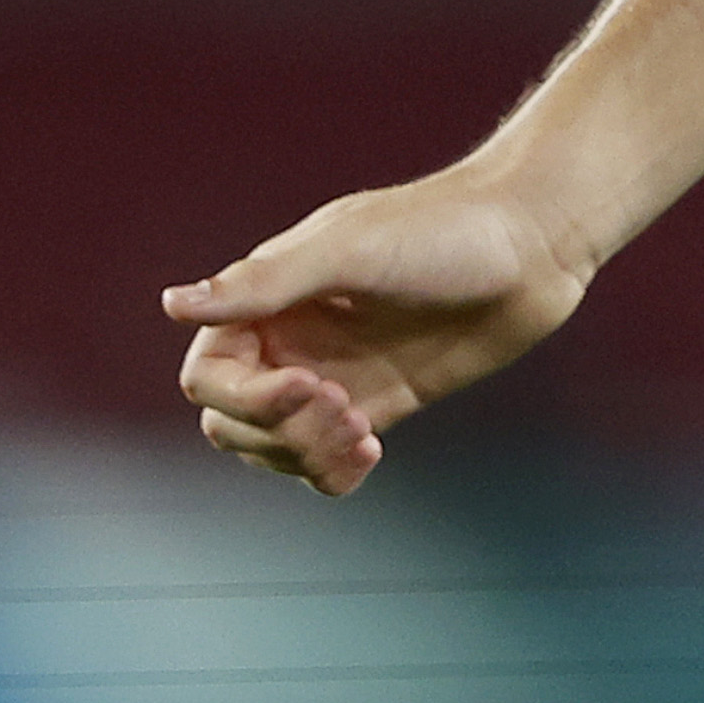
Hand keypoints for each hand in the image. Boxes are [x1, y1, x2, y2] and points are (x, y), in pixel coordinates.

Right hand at [161, 175, 591, 493]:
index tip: (309, 384)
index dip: (244, 397)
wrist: (532, 245)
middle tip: (347, 410)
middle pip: (232, 423)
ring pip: (275, 450)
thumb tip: (171, 304)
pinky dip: (333, 471)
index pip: (209, 377)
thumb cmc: (442, 230)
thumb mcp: (350, 250)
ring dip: (307, 456)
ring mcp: (333, 375)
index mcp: (270, 296)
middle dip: (277, 432)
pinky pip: (325, 460)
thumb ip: (263, 283)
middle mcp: (291, 338)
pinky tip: (370, 452)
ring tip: (365, 434)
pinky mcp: (378, 402)